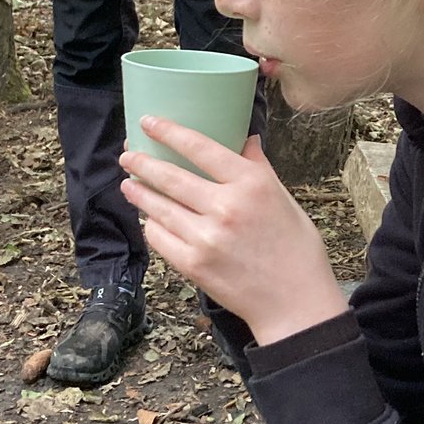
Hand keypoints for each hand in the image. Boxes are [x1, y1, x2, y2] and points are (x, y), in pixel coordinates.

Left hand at [119, 117, 348, 347]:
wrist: (294, 302)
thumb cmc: (296, 250)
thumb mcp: (284, 200)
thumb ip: (259, 168)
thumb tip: (246, 139)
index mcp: (252, 185)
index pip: (202, 148)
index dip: (170, 132)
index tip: (149, 122)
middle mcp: (226, 207)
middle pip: (170, 177)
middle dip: (142, 163)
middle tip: (127, 154)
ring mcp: (206, 238)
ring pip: (158, 207)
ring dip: (139, 192)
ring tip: (129, 184)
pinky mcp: (193, 265)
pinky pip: (160, 237)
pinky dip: (152, 225)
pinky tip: (150, 218)